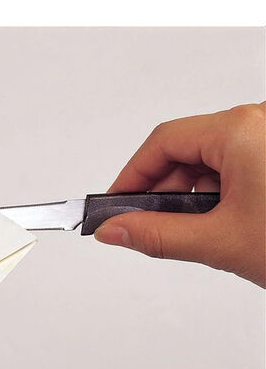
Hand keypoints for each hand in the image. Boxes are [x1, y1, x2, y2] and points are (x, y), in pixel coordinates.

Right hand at [95, 102, 264, 287]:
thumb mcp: (223, 242)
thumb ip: (157, 236)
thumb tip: (115, 231)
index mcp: (241, 132)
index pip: (162, 143)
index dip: (131, 175)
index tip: (115, 203)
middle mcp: (258, 125)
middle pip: (184, 150)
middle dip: (160, 191)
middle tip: (144, 225)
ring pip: (208, 161)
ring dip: (189, 196)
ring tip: (192, 230)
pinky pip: (233, 166)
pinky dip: (215, 194)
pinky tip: (219, 221)